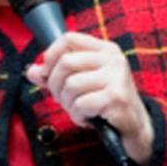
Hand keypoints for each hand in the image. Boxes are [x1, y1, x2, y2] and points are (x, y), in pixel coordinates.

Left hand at [25, 32, 153, 164]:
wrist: (134, 126)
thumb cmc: (105, 101)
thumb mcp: (81, 82)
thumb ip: (56, 74)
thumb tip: (31, 72)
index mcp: (104, 49)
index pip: (68, 38)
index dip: (51, 55)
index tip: (47, 73)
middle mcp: (113, 59)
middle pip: (65, 62)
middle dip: (56, 85)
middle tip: (64, 98)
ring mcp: (116, 77)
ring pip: (71, 85)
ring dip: (68, 103)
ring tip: (79, 109)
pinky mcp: (117, 97)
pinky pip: (81, 104)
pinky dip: (78, 115)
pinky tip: (88, 118)